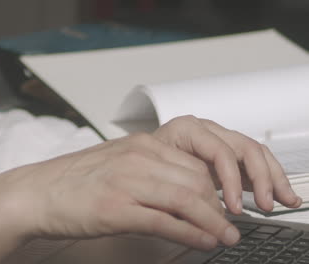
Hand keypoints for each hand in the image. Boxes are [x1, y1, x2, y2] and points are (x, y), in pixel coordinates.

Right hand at [0, 116, 299, 252]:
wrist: (38, 193)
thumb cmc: (75, 181)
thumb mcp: (117, 166)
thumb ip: (150, 172)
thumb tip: (182, 189)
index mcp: (140, 146)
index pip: (194, 164)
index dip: (217, 187)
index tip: (227, 203)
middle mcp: (138, 159)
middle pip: (197, 181)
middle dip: (220, 206)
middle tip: (230, 223)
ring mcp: (127, 183)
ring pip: (187, 200)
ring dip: (213, 222)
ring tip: (226, 237)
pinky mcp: (116, 208)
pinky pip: (165, 220)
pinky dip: (191, 233)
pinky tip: (203, 241)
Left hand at [153, 116, 301, 212]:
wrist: (133, 161)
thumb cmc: (141, 165)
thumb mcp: (154, 176)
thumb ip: (177, 191)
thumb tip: (201, 218)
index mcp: (186, 130)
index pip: (219, 151)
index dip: (231, 180)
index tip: (232, 207)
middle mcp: (205, 130)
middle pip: (243, 147)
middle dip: (261, 177)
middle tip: (266, 204)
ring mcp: (217, 140)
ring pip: (254, 153)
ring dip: (272, 177)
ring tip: (285, 200)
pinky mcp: (224, 154)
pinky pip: (252, 161)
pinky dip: (268, 178)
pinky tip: (280, 194)